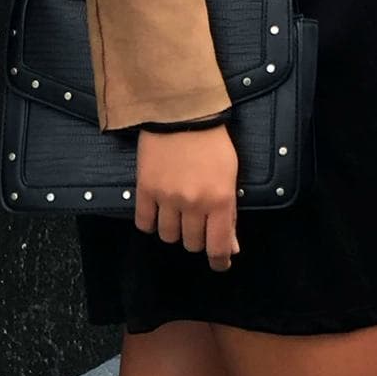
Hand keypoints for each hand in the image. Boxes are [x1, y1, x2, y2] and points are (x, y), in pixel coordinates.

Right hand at [134, 126, 240, 270]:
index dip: (219, 261)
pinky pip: (144, 223)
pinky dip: (151, 222)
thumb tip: (231, 247)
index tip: (220, 264)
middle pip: (192, 243)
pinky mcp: (145, 190)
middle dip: (197, 237)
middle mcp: (193, 204)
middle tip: (198, 221)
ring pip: (168, 236)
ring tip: (178, 212)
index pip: (217, 246)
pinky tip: (157, 212)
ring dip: (175, 230)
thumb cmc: (213, 141)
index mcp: (220, 200)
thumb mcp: (231, 174)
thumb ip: (230, 212)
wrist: (182, 111)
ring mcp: (167, 198)